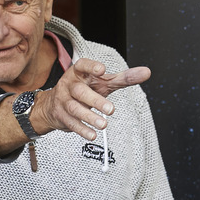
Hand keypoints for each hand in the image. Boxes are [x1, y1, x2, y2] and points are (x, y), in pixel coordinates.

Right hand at [32, 59, 150, 140]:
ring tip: (104, 124)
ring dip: (89, 117)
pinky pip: (71, 123)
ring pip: (75, 108)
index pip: (83, 65)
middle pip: (80, 91)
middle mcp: (69, 85)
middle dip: (95, 101)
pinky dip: (82, 130)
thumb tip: (146, 72)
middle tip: (111, 109)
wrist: (54, 104)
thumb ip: (123, 78)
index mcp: (79, 72)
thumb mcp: (103, 82)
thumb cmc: (84, 89)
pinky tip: (93, 134)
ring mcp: (63, 100)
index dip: (91, 67)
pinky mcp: (61, 115)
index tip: (102, 70)